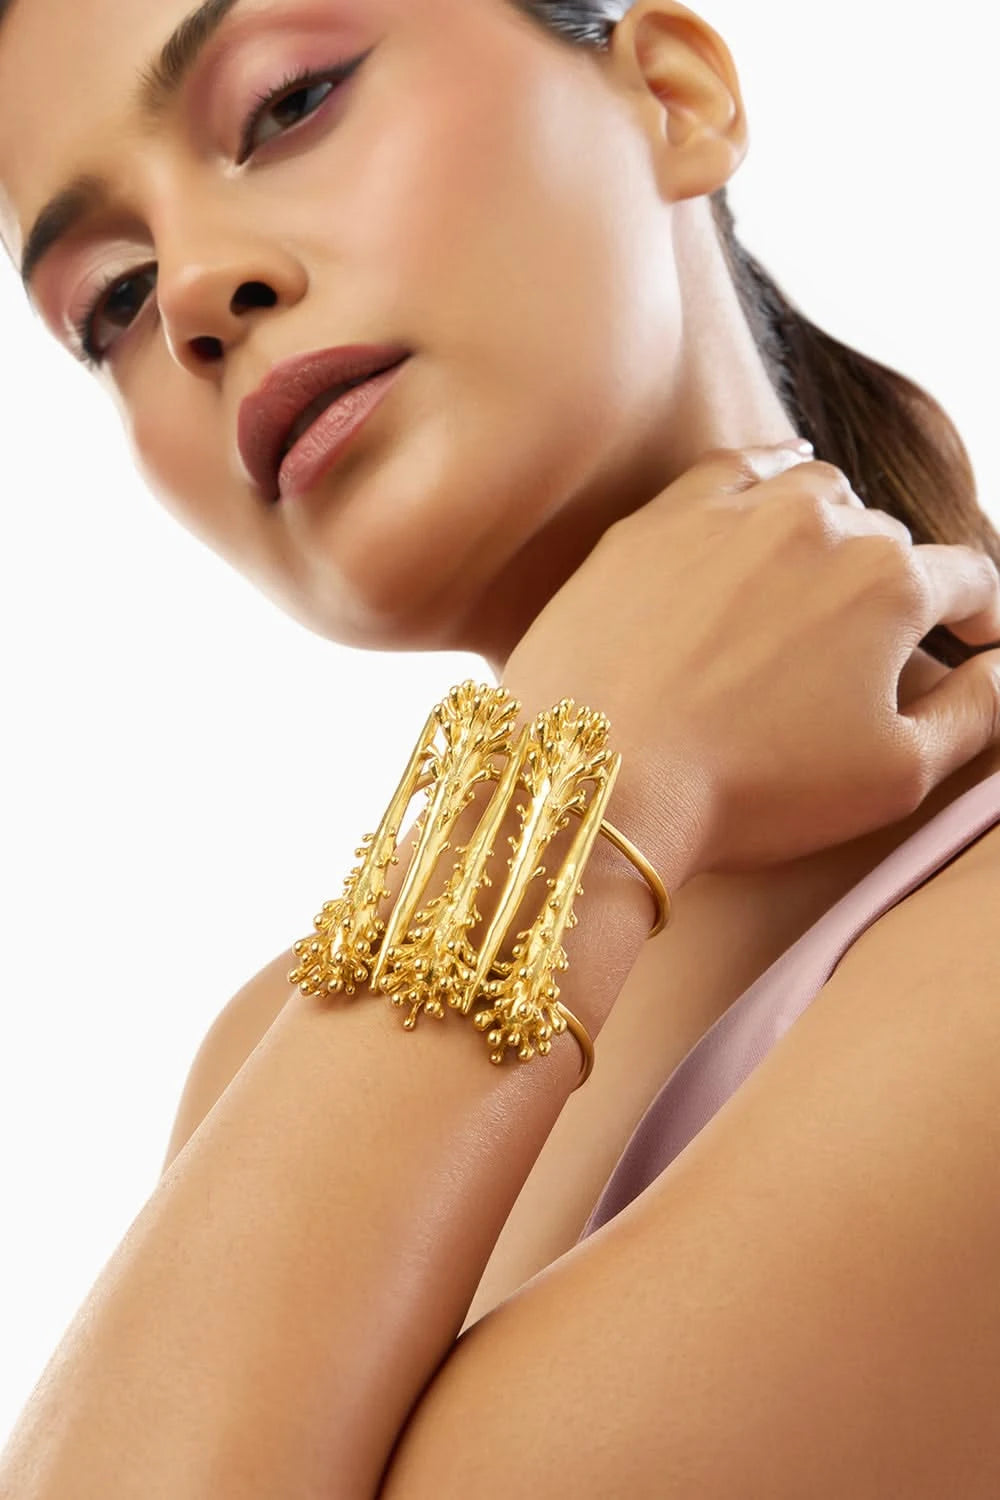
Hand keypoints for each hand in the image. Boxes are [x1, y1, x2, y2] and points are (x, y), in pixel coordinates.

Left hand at [502, 443, 999, 885]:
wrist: (604, 780)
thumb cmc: (753, 791)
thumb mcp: (897, 776)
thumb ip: (975, 712)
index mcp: (892, 584)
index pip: (968, 581)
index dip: (979, 617)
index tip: (971, 642)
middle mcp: (820, 525)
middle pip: (886, 540)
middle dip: (892, 588)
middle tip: (866, 646)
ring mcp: (732, 512)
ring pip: (816, 494)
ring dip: (832, 529)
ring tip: (817, 578)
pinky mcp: (658, 519)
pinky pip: (733, 468)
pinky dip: (766, 474)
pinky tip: (774, 486)